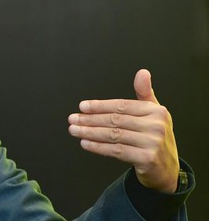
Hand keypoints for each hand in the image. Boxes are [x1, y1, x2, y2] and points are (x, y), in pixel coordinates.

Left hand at [68, 69, 179, 192]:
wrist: (166, 168)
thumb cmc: (154, 137)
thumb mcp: (154, 113)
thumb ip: (144, 93)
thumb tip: (142, 72)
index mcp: (156, 111)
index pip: (122, 106)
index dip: (100, 106)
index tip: (82, 107)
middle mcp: (156, 126)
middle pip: (115, 120)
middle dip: (90, 119)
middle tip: (73, 119)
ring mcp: (152, 143)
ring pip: (113, 135)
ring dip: (90, 132)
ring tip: (75, 130)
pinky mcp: (147, 159)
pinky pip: (116, 151)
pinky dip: (98, 147)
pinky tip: (85, 143)